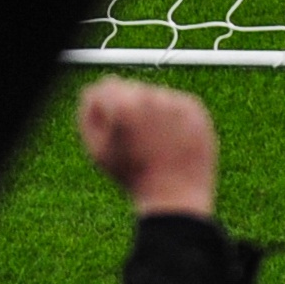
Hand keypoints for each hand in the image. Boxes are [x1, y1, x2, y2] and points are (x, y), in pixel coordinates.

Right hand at [77, 78, 217, 216]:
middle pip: (131, 89)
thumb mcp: (98, 150)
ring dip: (151, 112)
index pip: (106, 86)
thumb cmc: (133, 176)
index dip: (106, 108)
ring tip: (155, 145)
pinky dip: (173, 118)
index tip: (113, 128)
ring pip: (155, 96)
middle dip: (129, 109)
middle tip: (136, 141)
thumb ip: (89, 115)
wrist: (175, 197)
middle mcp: (151, 96)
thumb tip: (93, 95)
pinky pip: (177, 103)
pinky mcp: (195, 108)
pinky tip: (172, 142)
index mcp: (123, 106)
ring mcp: (176, 101)